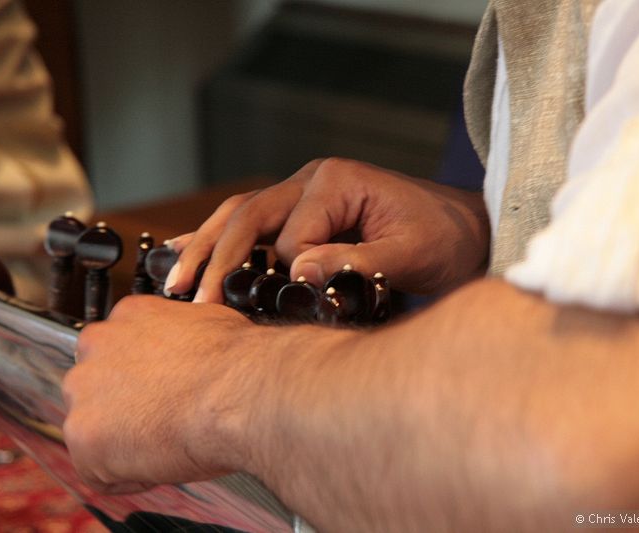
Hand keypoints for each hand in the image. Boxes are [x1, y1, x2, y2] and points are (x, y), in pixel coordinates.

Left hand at [62, 296, 260, 493]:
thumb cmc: (238, 363)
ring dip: (122, 443)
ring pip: (91, 428)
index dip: (143, 383)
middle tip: (163, 424)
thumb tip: (190, 353)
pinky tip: (160, 465)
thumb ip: (181, 338)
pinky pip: (96, 471)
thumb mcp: (209, 324)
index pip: (118, 352)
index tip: (161, 396)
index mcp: (130, 314)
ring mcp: (84, 388)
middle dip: (124, 411)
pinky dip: (127, 478)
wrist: (240, 393)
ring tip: (166, 445)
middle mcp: (98, 343)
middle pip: (97, 388)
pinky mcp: (82, 433)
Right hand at [166, 158, 488, 302]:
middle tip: (190, 297)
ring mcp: (301, 193)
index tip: (299, 303)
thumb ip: (354, 260)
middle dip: (215, 258)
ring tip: (174, 281)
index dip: (289, 274)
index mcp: (334, 182)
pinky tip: (185, 251)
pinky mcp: (300, 211)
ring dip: (204, 248)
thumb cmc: (444, 239)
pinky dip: (216, 239)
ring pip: (237, 216)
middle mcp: (310, 180)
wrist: (464, 229)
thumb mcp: (409, 253)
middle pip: (246, 216)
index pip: (290, 235)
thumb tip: (297, 273)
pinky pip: (249, 221)